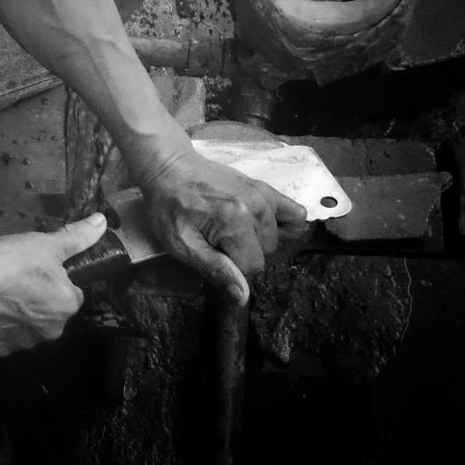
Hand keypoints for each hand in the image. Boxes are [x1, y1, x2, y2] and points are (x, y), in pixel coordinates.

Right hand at [0, 213, 105, 355]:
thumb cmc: (9, 263)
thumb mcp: (45, 244)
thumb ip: (76, 237)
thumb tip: (102, 222)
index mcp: (67, 306)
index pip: (72, 292)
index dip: (57, 278)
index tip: (40, 268)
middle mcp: (50, 331)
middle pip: (50, 311)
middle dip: (38, 297)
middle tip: (18, 276)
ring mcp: (22, 344)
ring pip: (26, 324)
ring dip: (18, 311)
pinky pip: (2, 333)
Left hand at [140, 150, 308, 304]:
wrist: (170, 167)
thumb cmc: (169, 207)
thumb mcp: (182, 244)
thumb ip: (216, 270)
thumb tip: (242, 297)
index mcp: (235, 222)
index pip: (252, 266)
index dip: (230, 266)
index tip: (210, 251)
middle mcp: (257, 207)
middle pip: (265, 252)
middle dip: (242, 252)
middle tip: (216, 237)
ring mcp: (263, 195)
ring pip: (275, 237)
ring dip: (256, 238)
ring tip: (229, 226)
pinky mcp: (265, 188)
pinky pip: (294, 212)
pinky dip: (287, 223)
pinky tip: (268, 224)